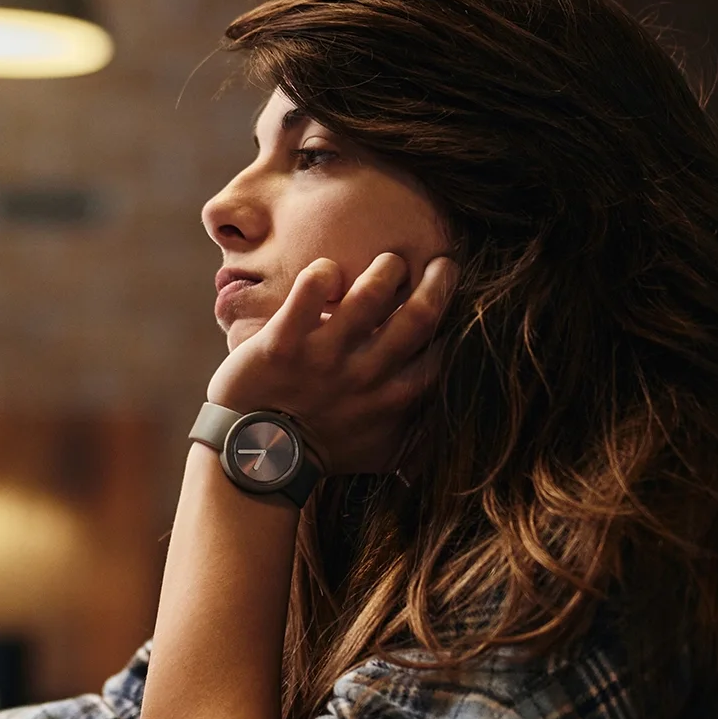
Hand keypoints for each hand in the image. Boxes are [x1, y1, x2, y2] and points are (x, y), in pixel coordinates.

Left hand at [204, 252, 452, 473]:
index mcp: (395, 398)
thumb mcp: (383, 453)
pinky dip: (323, 272)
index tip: (458, 303)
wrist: (258, 456)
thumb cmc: (324, 451)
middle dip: (440, 280)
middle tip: (441, 262)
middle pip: (420, 314)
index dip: (459, 320)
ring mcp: (324, 357)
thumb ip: (419, 440)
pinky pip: (310, 290)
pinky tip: (327, 275)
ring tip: (389, 263)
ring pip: (371, 293)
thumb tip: (451, 431)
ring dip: (387, 268)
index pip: (445, 352)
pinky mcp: (284, 342)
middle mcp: (366, 375)